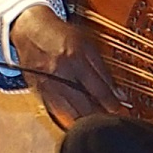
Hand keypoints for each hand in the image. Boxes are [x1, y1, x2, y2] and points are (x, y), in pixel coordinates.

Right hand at [10, 5, 121, 128]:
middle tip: (112, 121)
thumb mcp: (87, 45)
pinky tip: (79, 120)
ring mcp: (47, 85)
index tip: (121, 111)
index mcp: (75, 58)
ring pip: (70, 112)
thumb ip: (102, 69)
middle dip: (100, 115)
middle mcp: (60, 73)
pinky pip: (56, 112)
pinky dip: (69, 118)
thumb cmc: (61, 35)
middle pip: (84, 104)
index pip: (98, 88)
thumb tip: (117, 92)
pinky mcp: (38, 92)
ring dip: (86, 120)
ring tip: (97, 122)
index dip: (111, 103)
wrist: (31, 30)